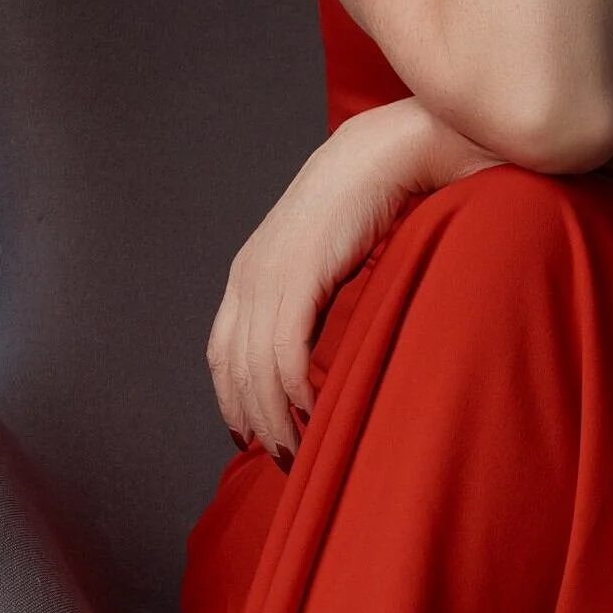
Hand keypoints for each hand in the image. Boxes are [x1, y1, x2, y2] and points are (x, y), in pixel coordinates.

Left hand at [207, 99, 498, 459]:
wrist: (388, 152)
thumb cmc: (373, 203)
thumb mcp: (331, 258)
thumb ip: (320, 296)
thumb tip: (331, 341)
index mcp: (252, 273)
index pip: (224, 353)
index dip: (233, 400)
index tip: (255, 437)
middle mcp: (249, 277)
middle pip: (233, 370)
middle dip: (253, 422)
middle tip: (283, 460)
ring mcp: (268, 276)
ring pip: (255, 370)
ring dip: (274, 418)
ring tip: (299, 450)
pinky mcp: (296, 278)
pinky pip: (283, 353)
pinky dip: (293, 392)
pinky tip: (311, 415)